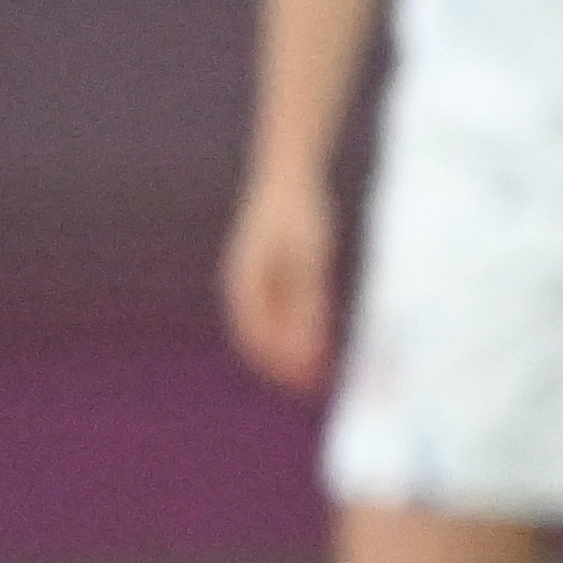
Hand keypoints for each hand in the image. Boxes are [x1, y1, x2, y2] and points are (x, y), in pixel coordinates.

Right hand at [218, 176, 338, 391]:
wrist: (288, 177)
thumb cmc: (300, 216)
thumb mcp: (310, 261)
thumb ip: (307, 303)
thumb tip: (307, 346)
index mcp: (245, 283)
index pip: (256, 336)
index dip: (279, 363)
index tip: (304, 383)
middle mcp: (243, 284)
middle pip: (260, 336)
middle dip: (284, 363)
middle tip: (313, 385)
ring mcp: (253, 278)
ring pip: (270, 326)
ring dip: (291, 349)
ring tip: (318, 370)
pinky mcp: (269, 272)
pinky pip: (280, 310)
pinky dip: (297, 328)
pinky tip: (319, 340)